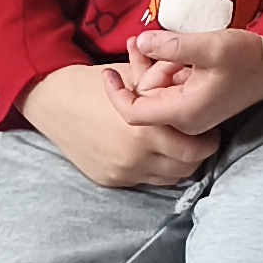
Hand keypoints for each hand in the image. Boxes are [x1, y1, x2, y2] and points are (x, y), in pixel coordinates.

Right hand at [20, 63, 216, 189]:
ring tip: (178, 146)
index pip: (197, 150)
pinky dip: (155, 169)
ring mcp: (123, 172)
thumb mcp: (136, 81)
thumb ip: (167, 90)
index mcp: (147, 132)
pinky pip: (146, 181)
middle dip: (198, 155)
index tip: (210, 131)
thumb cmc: (96, 85)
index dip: (209, 140)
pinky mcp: (110, 180)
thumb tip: (199, 86)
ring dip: (178, 164)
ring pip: (169, 178)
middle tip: (200, 141)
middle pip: (187, 168)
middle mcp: (136, 158)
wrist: (52, 102)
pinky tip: (154, 153)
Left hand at [112, 25, 262, 135]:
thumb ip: (171, 45)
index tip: (107, 72)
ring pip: (159, 91)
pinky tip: (178, 52)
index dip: (115, 93)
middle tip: (152, 40)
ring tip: (170, 42)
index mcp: (184, 112)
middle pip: (146, 98)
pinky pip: (172, 89)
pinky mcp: (200, 104)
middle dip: (147, 68)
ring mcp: (195, 114)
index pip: (133, 113)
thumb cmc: (249, 56)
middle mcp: (187, 120)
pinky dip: (170, 69)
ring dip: (159, 66)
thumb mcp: (210, 46)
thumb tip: (139, 41)